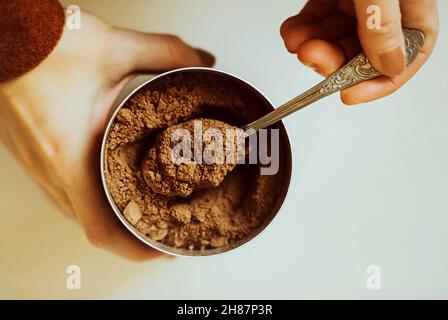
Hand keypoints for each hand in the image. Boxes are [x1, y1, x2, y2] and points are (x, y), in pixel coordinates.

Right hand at [0, 11, 213, 259]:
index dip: (137, 248)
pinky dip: (94, 199)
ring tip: (148, 211)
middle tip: (168, 227)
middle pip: (93, 226)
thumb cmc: (41, 46)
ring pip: (78, 212)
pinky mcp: (35, 155)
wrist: (0, 35)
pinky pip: (66, 193)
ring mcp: (38, 166)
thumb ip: (167, 54)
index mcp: (68, 157)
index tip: (167, 246)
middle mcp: (50, 171)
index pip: (101, 229)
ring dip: (113, 219)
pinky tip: (114, 184)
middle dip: (133, 235)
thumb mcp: (114, 48)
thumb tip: (202, 62)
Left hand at [280, 0, 437, 103]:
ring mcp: (359, 4)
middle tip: (312, 56)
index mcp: (413, 10)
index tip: (349, 95)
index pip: (407, 58)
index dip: (378, 83)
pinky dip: (302, 31)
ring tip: (297, 42)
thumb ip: (383, 25)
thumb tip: (388, 65)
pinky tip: (293, 32)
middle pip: (362, 54)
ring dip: (312, 48)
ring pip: (335, 40)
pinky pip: (318, 21)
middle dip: (331, 62)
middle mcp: (387, 10)